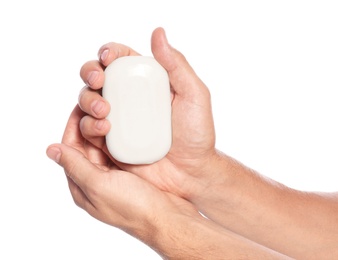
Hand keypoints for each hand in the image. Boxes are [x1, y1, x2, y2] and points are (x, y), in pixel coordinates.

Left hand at [46, 105, 200, 238]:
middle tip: (101, 107)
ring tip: (113, 110)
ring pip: (104, 141)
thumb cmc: (134, 208)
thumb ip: (75, 167)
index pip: (70, 147)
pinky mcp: (132, 168)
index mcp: (83, 183)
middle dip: (90, 122)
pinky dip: (121, 132)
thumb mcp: (99, 187)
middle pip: (86, 142)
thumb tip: (51, 150)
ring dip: (105, 125)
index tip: (81, 107)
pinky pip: (121, 145)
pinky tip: (127, 121)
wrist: (167, 217)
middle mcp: (96, 176)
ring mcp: (115, 171)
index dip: (72, 126)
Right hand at [78, 27, 218, 198]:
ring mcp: (117, 120)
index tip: (108, 57)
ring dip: (87, 100)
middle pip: (97, 77)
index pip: (120, 60)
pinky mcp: (110, 141)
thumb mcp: (194, 95)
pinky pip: (89, 128)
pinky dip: (89, 124)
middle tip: (98, 81)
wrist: (191, 173)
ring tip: (105, 111)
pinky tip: (104, 127)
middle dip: (90, 73)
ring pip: (88, 101)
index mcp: (145, 82)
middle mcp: (127, 98)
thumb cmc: (196, 134)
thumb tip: (158, 33)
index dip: (109, 53)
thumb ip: (176, 65)